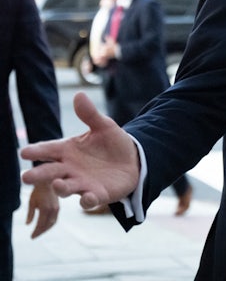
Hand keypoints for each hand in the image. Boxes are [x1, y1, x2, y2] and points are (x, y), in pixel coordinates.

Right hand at [21, 92, 139, 210]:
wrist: (133, 160)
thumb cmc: (112, 143)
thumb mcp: (104, 126)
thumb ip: (90, 114)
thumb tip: (79, 94)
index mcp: (68, 150)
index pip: (48, 150)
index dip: (36, 151)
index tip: (23, 152)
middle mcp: (70, 169)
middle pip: (50, 172)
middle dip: (38, 175)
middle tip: (26, 177)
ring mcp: (82, 183)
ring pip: (66, 187)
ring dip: (61, 187)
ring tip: (57, 184)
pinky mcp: (97, 195)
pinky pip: (89, 200)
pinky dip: (87, 200)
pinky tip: (87, 198)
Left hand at [26, 182, 58, 238]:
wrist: (49, 181)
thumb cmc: (38, 190)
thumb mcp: (31, 201)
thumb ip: (30, 213)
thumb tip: (28, 224)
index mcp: (45, 209)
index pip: (40, 225)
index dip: (36, 232)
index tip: (31, 237)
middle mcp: (53, 210)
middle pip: (47, 226)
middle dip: (40, 232)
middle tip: (34, 236)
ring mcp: (57, 209)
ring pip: (52, 223)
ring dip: (46, 229)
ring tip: (39, 232)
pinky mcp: (58, 207)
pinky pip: (55, 219)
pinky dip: (50, 224)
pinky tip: (45, 225)